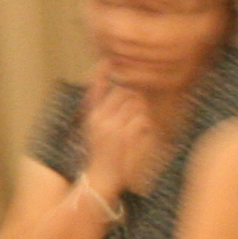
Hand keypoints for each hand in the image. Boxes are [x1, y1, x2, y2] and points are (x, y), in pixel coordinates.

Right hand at [79, 70, 156, 202]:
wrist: (102, 176)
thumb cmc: (99, 150)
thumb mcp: (92, 125)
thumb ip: (97, 101)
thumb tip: (104, 75)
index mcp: (91, 114)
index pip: (102, 86)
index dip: (108, 74)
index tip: (109, 62)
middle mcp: (101, 118)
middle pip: (125, 93)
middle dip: (134, 98)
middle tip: (133, 111)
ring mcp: (114, 127)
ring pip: (137, 105)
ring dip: (141, 112)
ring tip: (135, 125)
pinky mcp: (127, 137)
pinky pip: (143, 120)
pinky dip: (145, 126)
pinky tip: (139, 135)